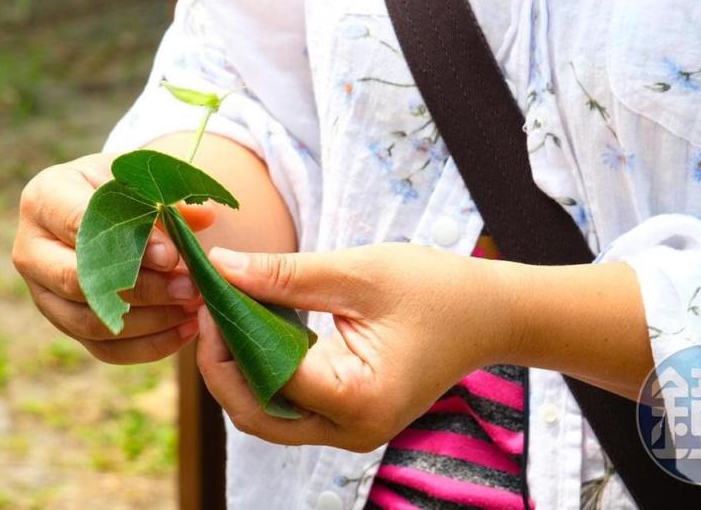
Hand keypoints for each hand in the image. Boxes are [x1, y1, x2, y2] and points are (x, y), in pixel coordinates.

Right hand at [12, 152, 214, 363]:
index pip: (79, 226)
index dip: (127, 244)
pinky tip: (186, 331)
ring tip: (193, 308)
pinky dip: (147, 346)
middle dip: (141, 289)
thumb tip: (204, 215)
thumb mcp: (144, 179)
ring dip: (149, 321)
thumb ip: (172, 196)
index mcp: (45, 199)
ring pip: (90, 322)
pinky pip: (103, 348)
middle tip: (189, 288)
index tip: (172, 256)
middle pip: (78, 281)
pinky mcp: (64, 322)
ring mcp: (42, 291)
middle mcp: (31, 249)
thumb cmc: (125, 187)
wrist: (106, 207)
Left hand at [196, 243, 516, 451]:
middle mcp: (351, 430)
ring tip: (229, 315)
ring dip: (241, 369)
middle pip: (255, 413)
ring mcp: (350, 431)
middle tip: (211, 308)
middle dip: (223, 363)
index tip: (211, 293)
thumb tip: (221, 268)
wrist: (489, 315)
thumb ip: (285, 275)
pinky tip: (259, 330)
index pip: (265, 378)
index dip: (228, 338)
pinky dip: (266, 372)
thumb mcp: (359, 273)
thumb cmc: (436, 290)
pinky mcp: (349, 418)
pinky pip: (290, 406)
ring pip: (267, 415)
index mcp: (357, 398)